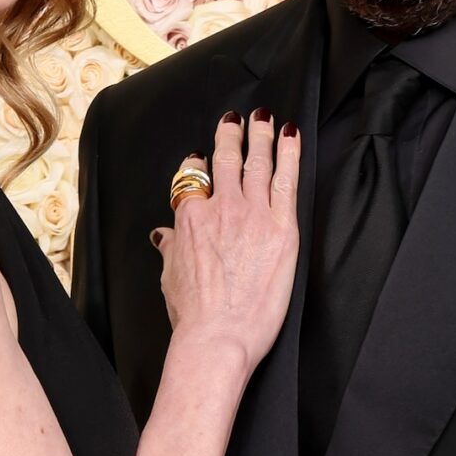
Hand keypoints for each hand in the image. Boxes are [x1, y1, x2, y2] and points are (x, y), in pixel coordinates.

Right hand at [153, 109, 300, 374]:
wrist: (219, 336)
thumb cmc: (194, 315)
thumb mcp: (171, 275)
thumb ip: (171, 247)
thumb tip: (163, 236)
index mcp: (190, 218)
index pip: (192, 177)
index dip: (196, 164)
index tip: (201, 157)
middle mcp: (221, 208)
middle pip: (226, 159)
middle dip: (231, 134)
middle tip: (237, 119)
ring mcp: (253, 215)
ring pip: (257, 163)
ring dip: (260, 136)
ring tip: (264, 119)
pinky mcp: (282, 229)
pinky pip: (287, 181)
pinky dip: (290, 154)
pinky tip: (292, 136)